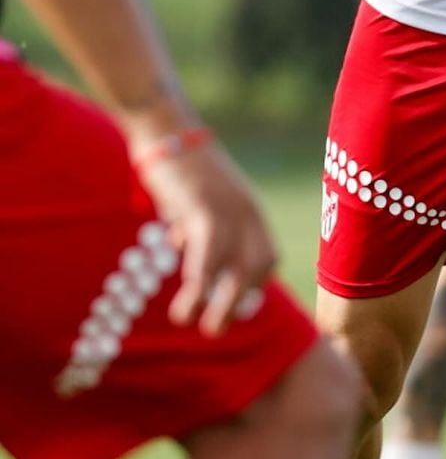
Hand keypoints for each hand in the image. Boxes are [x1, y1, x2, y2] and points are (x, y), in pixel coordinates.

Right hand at [136, 142, 278, 336]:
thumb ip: (198, 227)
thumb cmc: (179, 168)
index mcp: (249, 211)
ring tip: (197, 324)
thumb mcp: (197, 201)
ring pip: (236, 263)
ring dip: (219, 300)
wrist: (165, 128)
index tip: (235, 310)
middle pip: (260, 264)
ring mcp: (228, 206)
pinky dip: (201, 276)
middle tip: (216, 330)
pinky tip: (188, 294)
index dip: (254, 287)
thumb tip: (185, 253)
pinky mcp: (204, 203)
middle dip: (240, 302)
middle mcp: (247, 211)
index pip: (267, 257)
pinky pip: (208, 247)